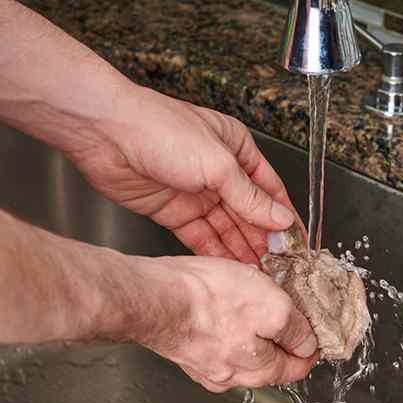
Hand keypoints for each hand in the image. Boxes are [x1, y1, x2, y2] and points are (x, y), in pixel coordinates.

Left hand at [69, 86, 300, 265]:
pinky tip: (227, 267)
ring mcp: (194, 192)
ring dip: (240, 248)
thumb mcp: (218, 165)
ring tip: (256, 272)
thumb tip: (280, 219)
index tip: (295, 241)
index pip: (269, 188)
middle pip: (247, 211)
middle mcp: (218, 171)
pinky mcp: (170, 210)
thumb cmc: (162, 130)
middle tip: (277, 265)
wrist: (106, 135)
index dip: (282, 215)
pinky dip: (213, 251)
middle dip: (262, 238)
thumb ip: (250, 198)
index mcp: (237, 149)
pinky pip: (198, 235)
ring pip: (224, 226)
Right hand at [135, 256, 317, 390]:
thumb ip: (294, 330)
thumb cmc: (208, 299)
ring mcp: (205, 363)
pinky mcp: (186, 348)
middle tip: (291, 313)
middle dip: (283, 340)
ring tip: (258, 304)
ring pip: (242, 351)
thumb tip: (307, 345)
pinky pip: (217, 341)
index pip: (295, 367)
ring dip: (254, 332)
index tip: (316, 332)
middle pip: (269, 363)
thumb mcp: (272, 308)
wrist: (153, 296)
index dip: (311, 346)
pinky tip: (227, 306)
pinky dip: (228, 327)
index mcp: (255, 368)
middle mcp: (229, 373)